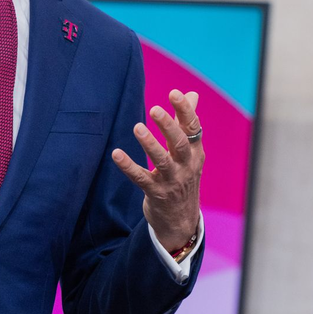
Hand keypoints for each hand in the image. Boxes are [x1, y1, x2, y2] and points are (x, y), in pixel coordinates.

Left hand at [111, 89, 204, 252]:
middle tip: (154, 109)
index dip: (185, 110)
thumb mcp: (190, 152)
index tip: (174, 93)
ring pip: (162, 161)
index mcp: (195, 152)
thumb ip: (187, 123)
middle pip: (181, 143)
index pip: (193, 128)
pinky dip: (128, 166)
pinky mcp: (155, 193)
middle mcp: (186, 166)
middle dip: (169, 126)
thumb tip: (193, 94)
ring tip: (137, 127)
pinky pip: (141, 178)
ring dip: (150, 144)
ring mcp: (171, 181)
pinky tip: (116, 154)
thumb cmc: (183, 178)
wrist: (181, 220)